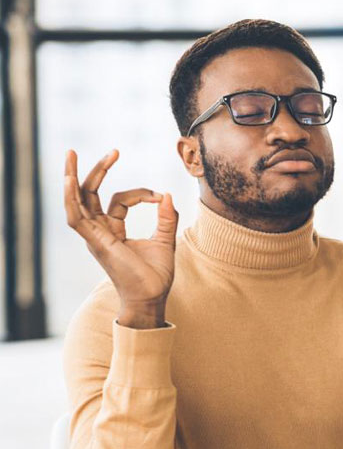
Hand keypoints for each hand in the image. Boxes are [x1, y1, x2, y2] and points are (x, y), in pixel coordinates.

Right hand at [64, 149, 178, 327]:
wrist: (152, 298)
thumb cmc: (156, 276)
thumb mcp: (166, 241)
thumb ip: (167, 218)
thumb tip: (166, 194)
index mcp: (113, 231)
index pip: (119, 201)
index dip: (140, 193)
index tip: (159, 197)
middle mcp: (100, 232)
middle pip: (92, 194)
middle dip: (98, 171)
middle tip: (114, 151)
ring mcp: (95, 237)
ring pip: (78, 201)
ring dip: (73, 177)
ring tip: (70, 153)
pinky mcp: (95, 242)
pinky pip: (76, 217)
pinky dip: (71, 198)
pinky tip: (69, 179)